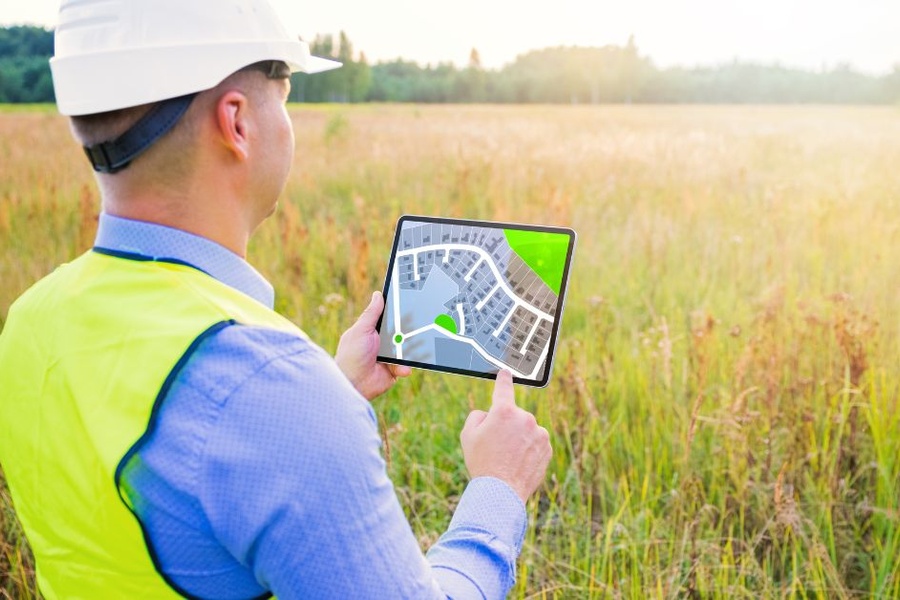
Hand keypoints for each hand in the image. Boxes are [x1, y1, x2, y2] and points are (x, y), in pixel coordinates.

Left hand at [336, 291, 411, 400]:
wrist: (353, 384)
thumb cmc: (351, 355)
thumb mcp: (361, 330)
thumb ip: (371, 314)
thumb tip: (377, 294)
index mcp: (372, 331)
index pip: (388, 318)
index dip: (398, 312)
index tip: (410, 303)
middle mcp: (382, 342)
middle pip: (401, 332)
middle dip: (409, 330)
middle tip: (419, 325)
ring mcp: (389, 356)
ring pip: (406, 348)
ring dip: (410, 349)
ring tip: (414, 348)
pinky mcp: (394, 369)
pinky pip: (405, 365)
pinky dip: (405, 367)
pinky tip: (401, 368)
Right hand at [459, 370, 551, 502]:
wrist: (501, 492)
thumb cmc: (482, 463)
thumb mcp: (468, 435)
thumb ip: (477, 417)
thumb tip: (488, 414)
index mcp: (503, 411)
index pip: (504, 388)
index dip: (503, 379)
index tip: (506, 372)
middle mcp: (524, 418)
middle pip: (514, 416)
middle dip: (506, 427)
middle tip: (496, 446)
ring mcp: (538, 433)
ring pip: (526, 430)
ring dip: (519, 438)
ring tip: (508, 458)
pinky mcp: (547, 447)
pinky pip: (536, 443)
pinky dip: (529, 450)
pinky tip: (519, 463)